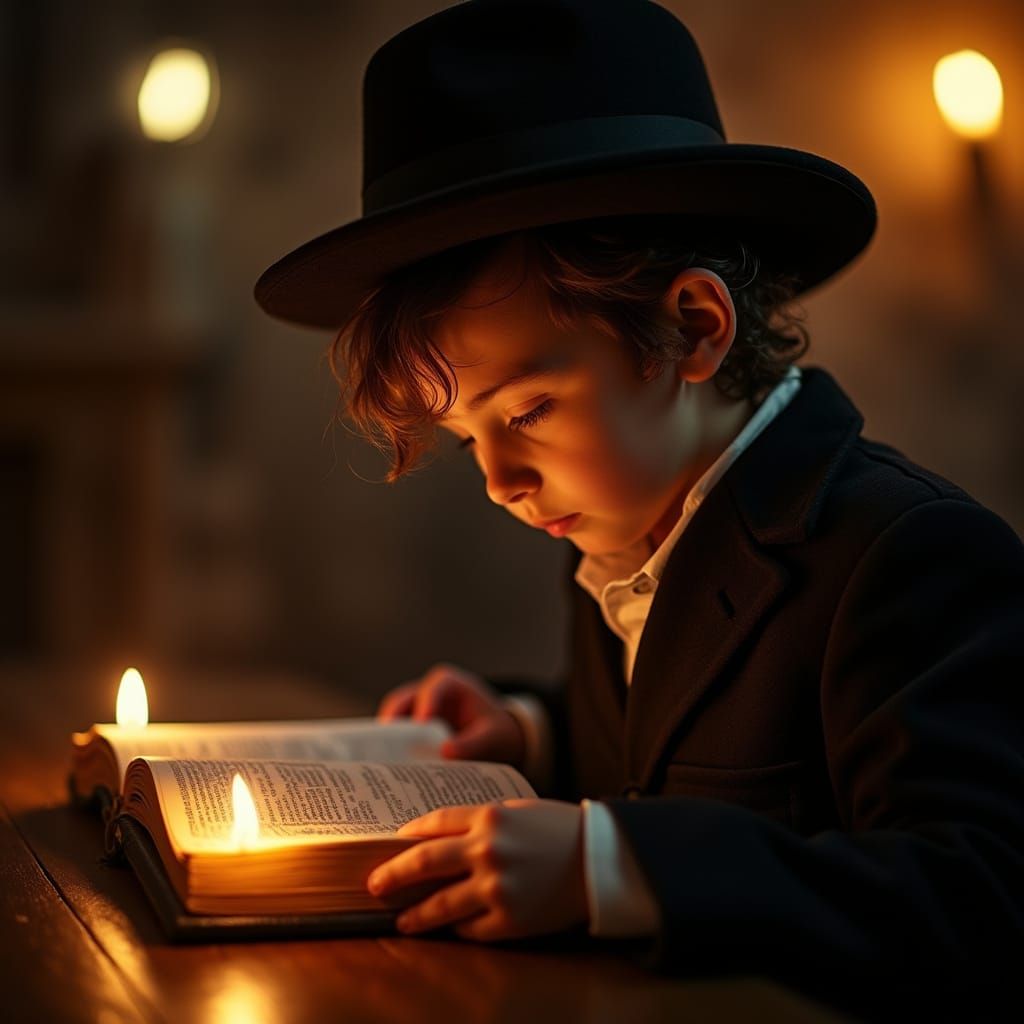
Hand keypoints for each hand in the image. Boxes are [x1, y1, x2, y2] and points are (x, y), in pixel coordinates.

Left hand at [366, 799, 587, 941]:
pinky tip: (449, 928)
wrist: (598, 859)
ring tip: (401, 920)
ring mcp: (496, 887)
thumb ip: (477, 821)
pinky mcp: (508, 919)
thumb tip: (434, 838)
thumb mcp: (515, 810)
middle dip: (393, 875)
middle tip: (373, 885)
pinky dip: (458, 927)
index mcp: (488, 816)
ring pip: (439, 905)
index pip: (433, 824)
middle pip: (424, 862)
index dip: (408, 835)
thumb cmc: (556, 829)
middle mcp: (487, 850)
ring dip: (415, 915)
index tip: (392, 844)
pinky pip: (469, 928)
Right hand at [376, 662, 525, 767]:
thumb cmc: (495, 731)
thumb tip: (445, 752)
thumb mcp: (491, 737)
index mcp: (449, 684)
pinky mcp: (411, 727)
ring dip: (387, 739)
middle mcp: (427, 692)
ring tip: (383, 762)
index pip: (433, 689)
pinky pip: (396, 736)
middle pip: (401, 701)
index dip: (425, 704)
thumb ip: (473, 744)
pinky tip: (390, 770)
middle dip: (393, 723)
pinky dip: (392, 749)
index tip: (422, 723)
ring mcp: (416, 709)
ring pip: (392, 719)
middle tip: (387, 747)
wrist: (496, 739)